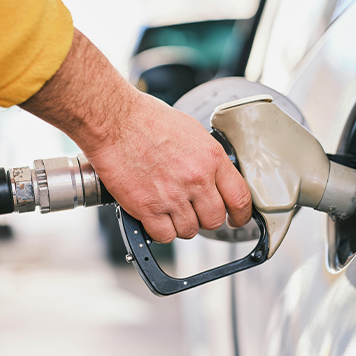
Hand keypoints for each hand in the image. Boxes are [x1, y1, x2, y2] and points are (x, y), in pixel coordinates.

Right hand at [20, 29, 251, 242]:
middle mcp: (196, 179)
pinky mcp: (148, 208)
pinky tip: (154, 216)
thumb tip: (214, 177)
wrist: (114, 120)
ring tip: (168, 209)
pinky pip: (164, 236)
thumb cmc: (146, 119)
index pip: (240, 198)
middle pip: (214, 220)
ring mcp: (172, 196)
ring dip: (180, 224)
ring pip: (189, 231)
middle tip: (193, 211)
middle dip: (205, 219)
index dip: (241, 216)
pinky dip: (159, 231)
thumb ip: (207, 158)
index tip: (236, 220)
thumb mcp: (191, 132)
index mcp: (212, 158)